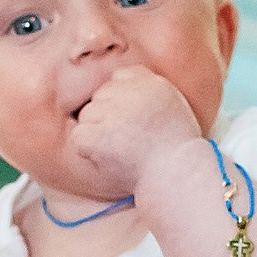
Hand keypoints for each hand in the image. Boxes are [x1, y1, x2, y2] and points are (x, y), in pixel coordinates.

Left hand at [69, 67, 202, 199]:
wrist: (177, 179)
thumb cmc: (175, 152)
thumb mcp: (174, 108)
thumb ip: (148, 93)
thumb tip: (118, 81)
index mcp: (154, 84)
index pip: (121, 77)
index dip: (121, 100)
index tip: (131, 121)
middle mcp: (135, 94)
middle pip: (101, 94)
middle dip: (108, 116)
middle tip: (126, 140)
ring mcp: (116, 114)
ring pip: (88, 114)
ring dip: (97, 132)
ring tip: (120, 151)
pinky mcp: (101, 136)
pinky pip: (79, 135)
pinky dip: (87, 150)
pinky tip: (107, 158)